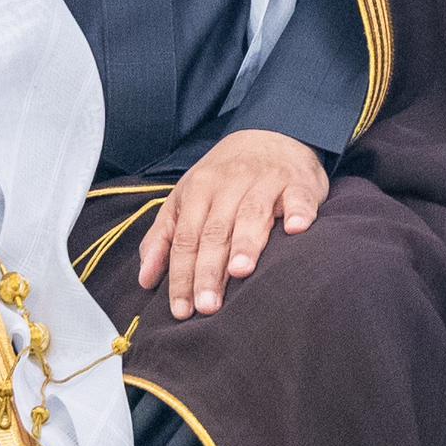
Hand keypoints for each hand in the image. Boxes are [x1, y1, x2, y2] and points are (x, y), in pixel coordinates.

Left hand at [140, 129, 328, 320]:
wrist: (272, 134)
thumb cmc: (226, 177)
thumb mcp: (187, 198)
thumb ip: (165, 237)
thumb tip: (145, 279)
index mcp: (199, 189)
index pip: (186, 239)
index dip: (181, 275)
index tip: (182, 310)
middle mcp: (231, 184)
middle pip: (215, 232)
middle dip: (209, 270)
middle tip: (207, 306)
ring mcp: (266, 181)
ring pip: (253, 215)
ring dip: (246, 243)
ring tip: (240, 272)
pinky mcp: (299, 182)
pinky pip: (299, 198)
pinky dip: (298, 212)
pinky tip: (295, 229)